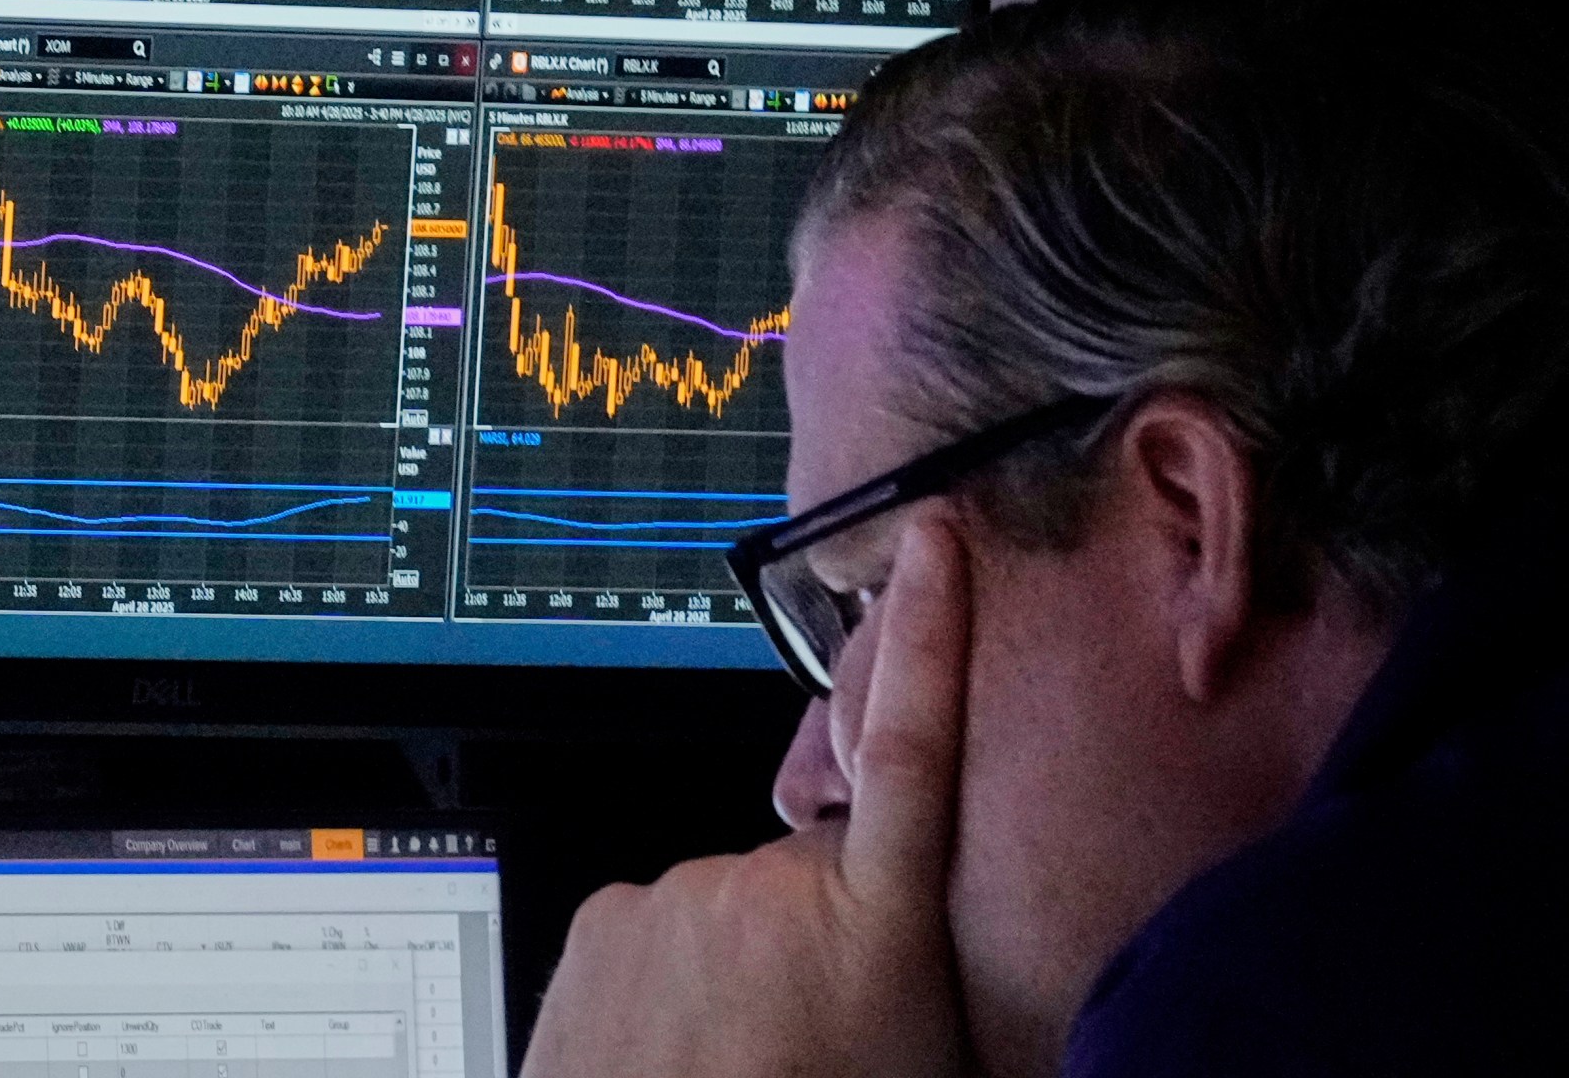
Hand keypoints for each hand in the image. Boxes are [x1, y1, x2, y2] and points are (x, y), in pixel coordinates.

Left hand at [520, 517, 974, 1077]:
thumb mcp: (928, 1055)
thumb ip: (945, 980)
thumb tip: (962, 961)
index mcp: (876, 920)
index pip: (916, 746)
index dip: (931, 636)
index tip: (934, 542)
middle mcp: (776, 883)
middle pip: (815, 871)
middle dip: (820, 926)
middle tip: (818, 1027)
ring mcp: (680, 892)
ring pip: (731, 904)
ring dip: (740, 957)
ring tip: (742, 1054)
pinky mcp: (607, 914)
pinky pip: (657, 924)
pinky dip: (670, 969)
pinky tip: (681, 1046)